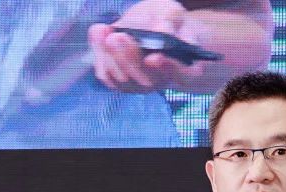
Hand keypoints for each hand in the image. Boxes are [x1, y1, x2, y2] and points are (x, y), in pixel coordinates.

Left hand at [88, 0, 204, 92]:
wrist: (153, 27)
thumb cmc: (166, 21)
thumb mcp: (172, 12)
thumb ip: (169, 19)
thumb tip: (160, 30)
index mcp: (186, 66)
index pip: (182, 75)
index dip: (169, 68)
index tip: (154, 58)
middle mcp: (163, 80)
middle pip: (146, 80)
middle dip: (129, 58)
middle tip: (119, 37)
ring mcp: (140, 84)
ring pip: (123, 79)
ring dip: (110, 55)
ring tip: (106, 32)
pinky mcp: (120, 81)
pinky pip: (106, 75)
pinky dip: (99, 53)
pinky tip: (99, 31)